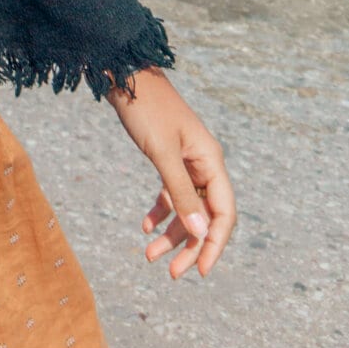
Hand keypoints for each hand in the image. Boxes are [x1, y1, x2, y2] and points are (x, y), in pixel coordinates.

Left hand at [107, 66, 235, 278]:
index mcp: (211, 160)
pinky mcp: (168, 157)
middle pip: (204, 215)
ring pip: (185, 207)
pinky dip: (160, 210)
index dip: (214, 244)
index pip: (223, 213)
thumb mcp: (162, 153)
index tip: (200, 271)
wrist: (124, 72)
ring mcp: (186, 161)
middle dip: (189, 246)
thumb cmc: (145, 108)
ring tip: (149, 256)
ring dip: (171, 232)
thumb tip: (201, 233)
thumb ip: (181, 193)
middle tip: (172, 274)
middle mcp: (203, 163)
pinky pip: (170, 192)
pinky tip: (145, 227)